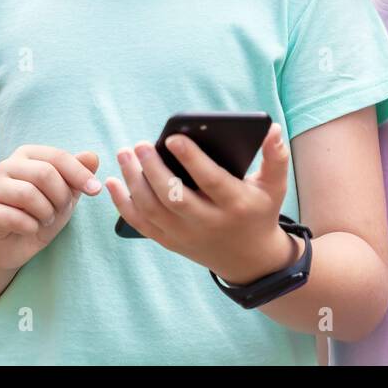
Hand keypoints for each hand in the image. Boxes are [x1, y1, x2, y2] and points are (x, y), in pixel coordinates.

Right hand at [0, 145, 101, 270]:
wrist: (13, 245)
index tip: (96, 190)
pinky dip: (31, 227)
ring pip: (28, 194)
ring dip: (46, 213)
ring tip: (45, 219)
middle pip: (44, 174)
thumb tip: (93, 156)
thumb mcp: (65, 194)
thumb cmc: (41, 213)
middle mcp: (7, 166)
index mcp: (27, 155)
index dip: (80, 174)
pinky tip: (30, 229)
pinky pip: (15, 217)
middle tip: (61, 210)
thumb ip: (78, 174)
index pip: (58, 157)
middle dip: (61, 196)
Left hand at [104, 123, 298, 284]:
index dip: (192, 160)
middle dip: (153, 170)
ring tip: (124, 154)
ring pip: (153, 210)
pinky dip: (122, 204)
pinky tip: (112, 181)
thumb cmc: (259, 211)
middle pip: (174, 198)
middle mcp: (208, 222)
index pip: (210, 181)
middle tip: (139, 144)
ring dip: (133, 182)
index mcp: (235, 204)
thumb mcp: (274, 186)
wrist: (250, 260)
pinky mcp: (170, 242)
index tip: (173, 137)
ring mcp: (186, 235)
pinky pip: (141, 224)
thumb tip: (271, 127)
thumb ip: (275, 156)